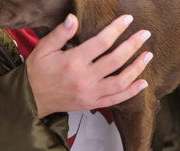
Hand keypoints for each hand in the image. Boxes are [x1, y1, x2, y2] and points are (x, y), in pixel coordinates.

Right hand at [26, 14, 153, 118]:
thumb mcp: (44, 48)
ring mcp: (91, 93)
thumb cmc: (38, 72)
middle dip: (133, 45)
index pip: (101, 42)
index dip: (116, 29)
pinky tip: (143, 83)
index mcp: (73, 61)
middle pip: (116, 60)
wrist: (32, 99)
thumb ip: (60, 33)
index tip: (128, 20)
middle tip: (145, 35)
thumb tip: (73, 18)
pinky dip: (132, 92)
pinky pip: (117, 99)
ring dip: (137, 68)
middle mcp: (84, 78)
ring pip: (121, 81)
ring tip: (148, 56)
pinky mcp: (93, 103)